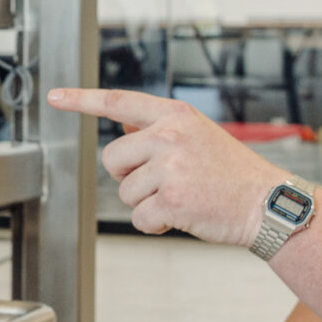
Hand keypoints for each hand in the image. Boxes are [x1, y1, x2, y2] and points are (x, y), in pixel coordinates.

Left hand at [46, 86, 281, 244]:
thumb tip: (124, 127)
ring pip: (125, 192)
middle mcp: (170, 136)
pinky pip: (139, 218)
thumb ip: (159, 129)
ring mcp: (171, 168)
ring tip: (182, 197)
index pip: (117, 102)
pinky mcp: (172, 201)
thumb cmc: (231, 172)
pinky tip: (181, 216)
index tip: (54, 97)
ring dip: (146, 203)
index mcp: (174, 115)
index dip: (81, 100)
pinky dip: (155, 224)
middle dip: (127, 176)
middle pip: (111, 158)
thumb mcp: (198, 135)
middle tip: (162, 181)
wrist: (267, 203)